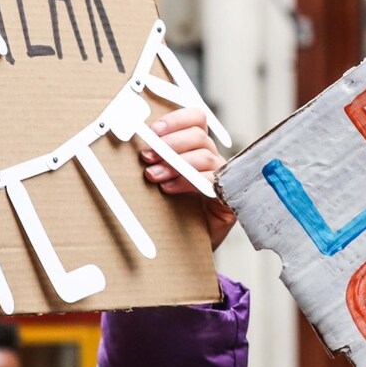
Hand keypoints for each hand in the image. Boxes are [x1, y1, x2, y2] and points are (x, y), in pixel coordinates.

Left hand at [143, 107, 236, 250]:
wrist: (186, 247)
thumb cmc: (173, 210)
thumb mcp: (161, 179)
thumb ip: (155, 160)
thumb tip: (137, 146)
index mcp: (197, 147)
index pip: (196, 119)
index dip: (176, 120)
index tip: (153, 130)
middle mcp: (212, 159)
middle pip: (199, 136)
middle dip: (169, 144)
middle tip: (147, 156)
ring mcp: (223, 177)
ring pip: (204, 157)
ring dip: (174, 164)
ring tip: (153, 175)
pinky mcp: (228, 197)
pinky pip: (212, 182)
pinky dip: (186, 182)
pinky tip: (168, 188)